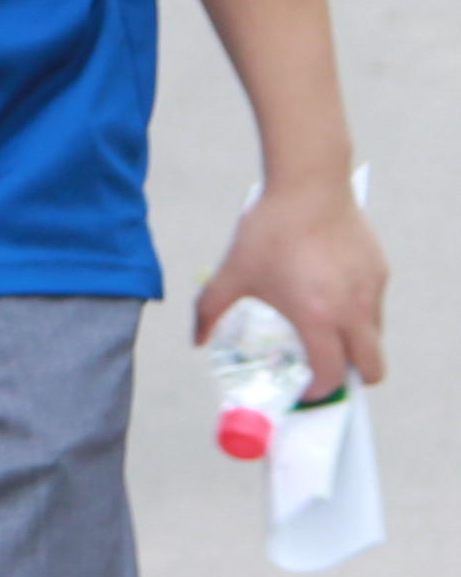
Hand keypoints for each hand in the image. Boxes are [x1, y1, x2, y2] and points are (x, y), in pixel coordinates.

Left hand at [194, 171, 387, 398]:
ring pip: (374, 336)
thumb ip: (209, 310)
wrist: (308, 185)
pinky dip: (358, 311)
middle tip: (326, 370)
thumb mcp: (233, 272)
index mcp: (317, 318)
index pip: (330, 374)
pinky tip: (329, 290)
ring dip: (354, 343)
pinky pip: (374, 305)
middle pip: (371, 368)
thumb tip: (196, 339)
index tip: (305, 391)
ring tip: (323, 328)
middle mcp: (353, 311)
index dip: (318, 390)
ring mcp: (371, 292)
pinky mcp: (380, 271)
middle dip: (351, 378)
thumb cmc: (269, 230)